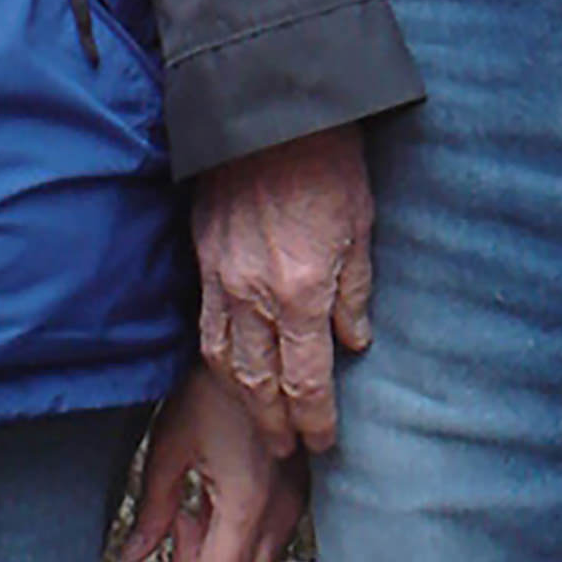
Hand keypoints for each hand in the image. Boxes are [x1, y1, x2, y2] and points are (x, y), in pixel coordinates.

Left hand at [124, 363, 306, 561]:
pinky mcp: (299, 489)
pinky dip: (232, 536)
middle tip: (167, 527)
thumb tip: (135, 557)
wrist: (260, 348)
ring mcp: (295, 501)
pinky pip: (266, 539)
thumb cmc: (212, 385)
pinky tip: (211, 494)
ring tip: (187, 501)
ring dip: (213, 553)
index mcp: (247, 503)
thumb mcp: (168, 446)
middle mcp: (280, 510)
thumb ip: (153, 509)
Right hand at [191, 125, 373, 456]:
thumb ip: (354, 293)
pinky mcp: (202, 257)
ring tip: (259, 420)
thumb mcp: (360, 228)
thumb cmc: (327, 162)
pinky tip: (229, 369)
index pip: (306, 382)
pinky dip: (216, 359)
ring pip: (222, 361)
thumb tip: (352, 342)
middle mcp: (253, 295)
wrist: (269, 112)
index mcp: (300, 292)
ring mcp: (220, 277)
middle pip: (258, 384)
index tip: (323, 442)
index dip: (315, 421)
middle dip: (274, 424)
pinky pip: (204, 324)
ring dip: (241, 400)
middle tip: (287, 450)